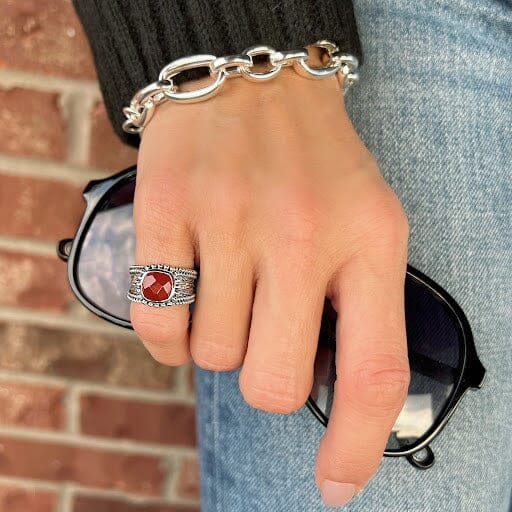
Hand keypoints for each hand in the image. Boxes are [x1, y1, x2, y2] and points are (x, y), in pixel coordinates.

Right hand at [131, 67, 409, 506]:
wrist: (255, 80)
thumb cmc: (313, 163)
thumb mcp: (366, 221)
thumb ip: (355, 305)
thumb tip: (317, 391)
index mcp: (371, 241)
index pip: (374, 372)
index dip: (358, 444)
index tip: (334, 485)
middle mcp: (302, 231)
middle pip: (272, 382)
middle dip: (261, 372)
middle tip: (260, 325)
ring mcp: (231, 217)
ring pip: (209, 356)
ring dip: (216, 336)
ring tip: (227, 280)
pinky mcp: (168, 207)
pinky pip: (158, 323)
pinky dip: (168, 327)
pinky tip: (185, 285)